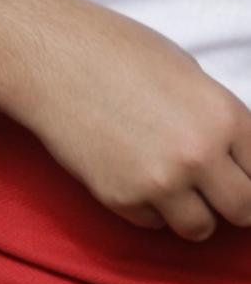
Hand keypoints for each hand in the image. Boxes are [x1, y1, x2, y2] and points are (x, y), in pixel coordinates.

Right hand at [0, 0, 250, 242]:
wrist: (52, 60)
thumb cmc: (118, 54)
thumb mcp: (190, 76)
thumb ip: (219, 120)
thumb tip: (234, 158)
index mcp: (225, 116)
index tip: (240, 180)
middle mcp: (199, 155)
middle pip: (243, 210)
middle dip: (233, 205)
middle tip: (215, 193)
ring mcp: (160, 182)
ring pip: (200, 228)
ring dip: (193, 215)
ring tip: (175, 190)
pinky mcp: (121, 199)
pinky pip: (152, 223)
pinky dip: (149, 209)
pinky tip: (131, 174)